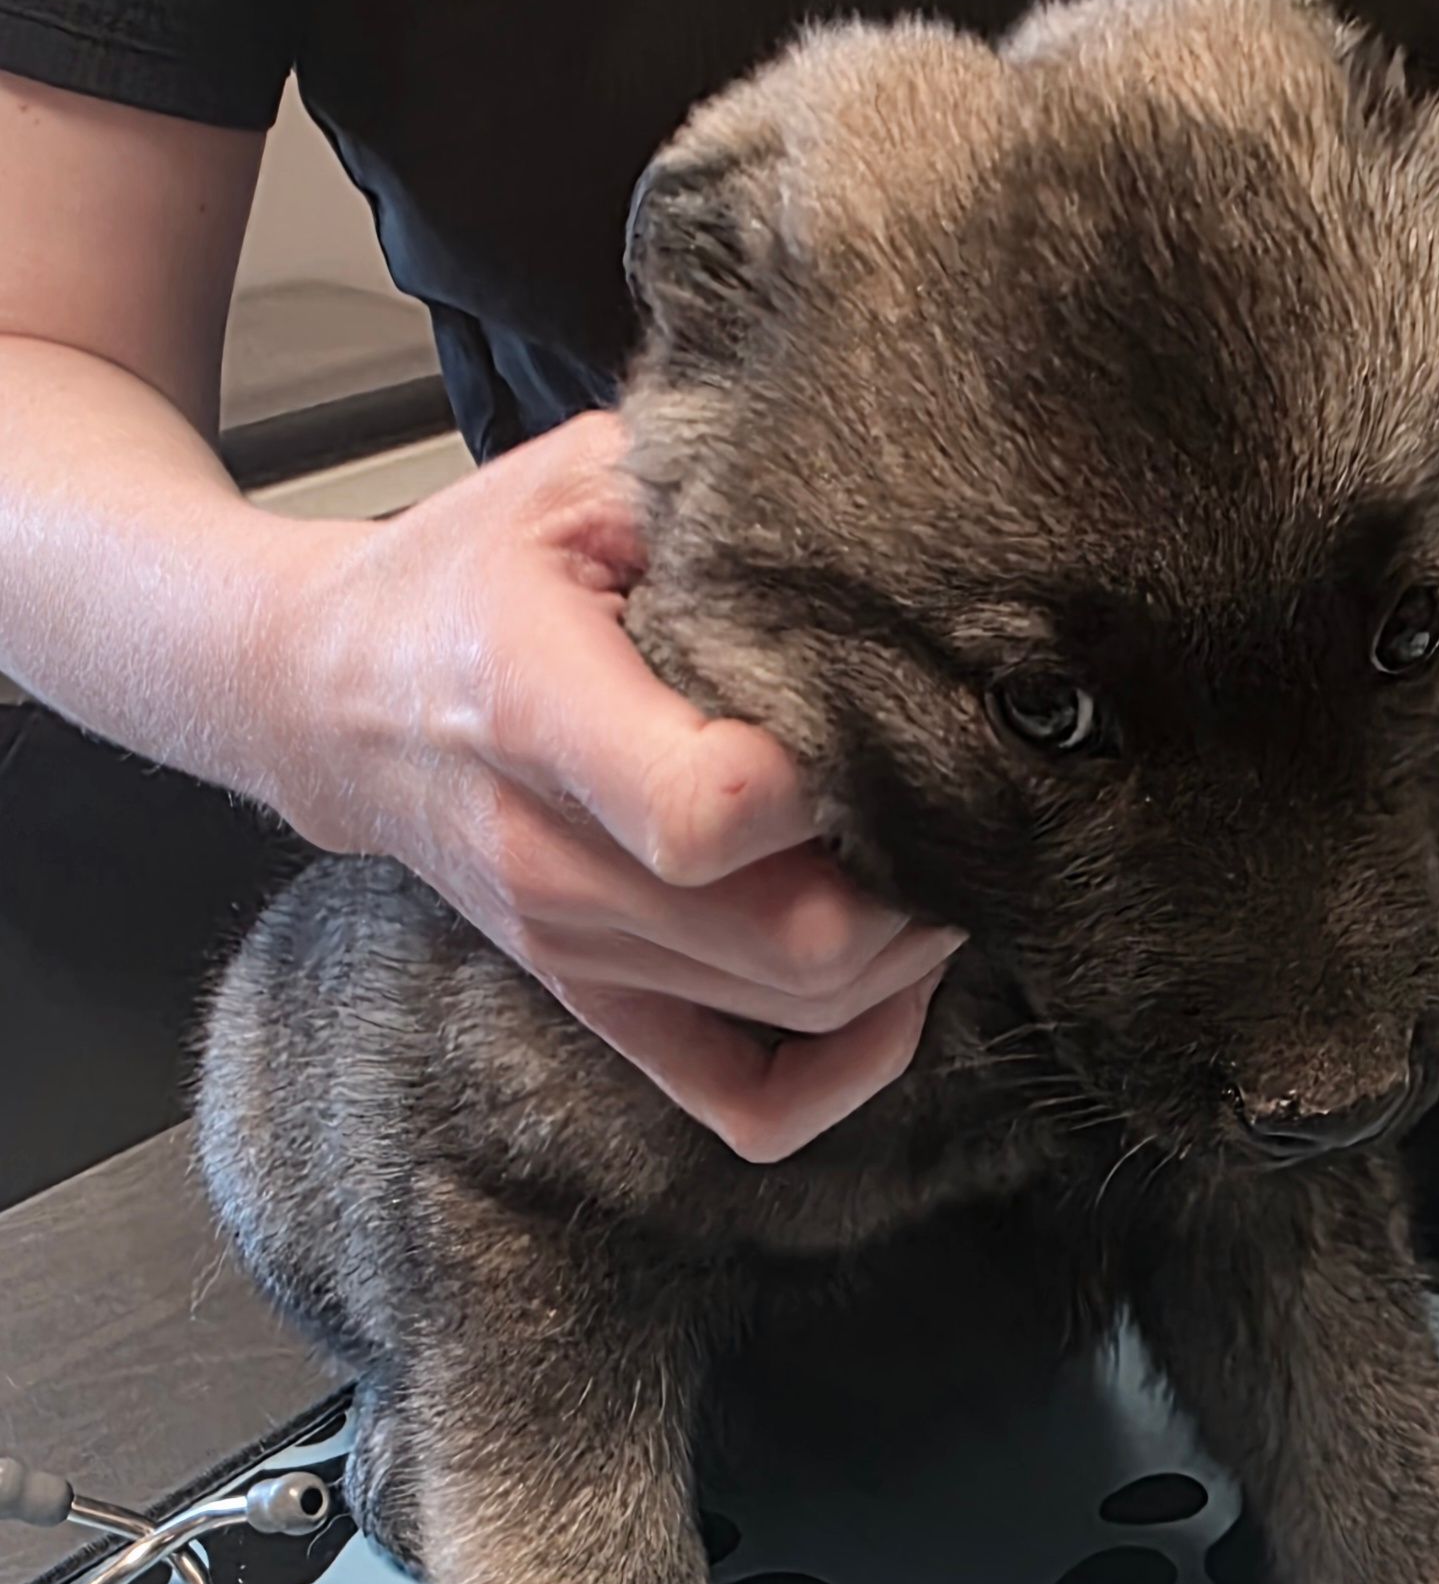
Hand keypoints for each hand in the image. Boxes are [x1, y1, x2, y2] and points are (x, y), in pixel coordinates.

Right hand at [258, 410, 958, 1160]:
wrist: (330, 701)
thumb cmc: (467, 578)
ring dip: (907, 952)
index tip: (876, 719)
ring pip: (799, 1013)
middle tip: (963, 797)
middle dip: (917, 878)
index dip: (830, 783)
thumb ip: (715, 492)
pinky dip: (848, 1069)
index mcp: (537, 710)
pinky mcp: (600, 1000)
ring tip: (940, 859)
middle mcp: (555, 860)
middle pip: (795, 941)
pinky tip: (893, 987)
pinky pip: (747, 1100)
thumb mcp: (574, 483)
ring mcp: (577, 950)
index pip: (709, 811)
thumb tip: (877, 515)